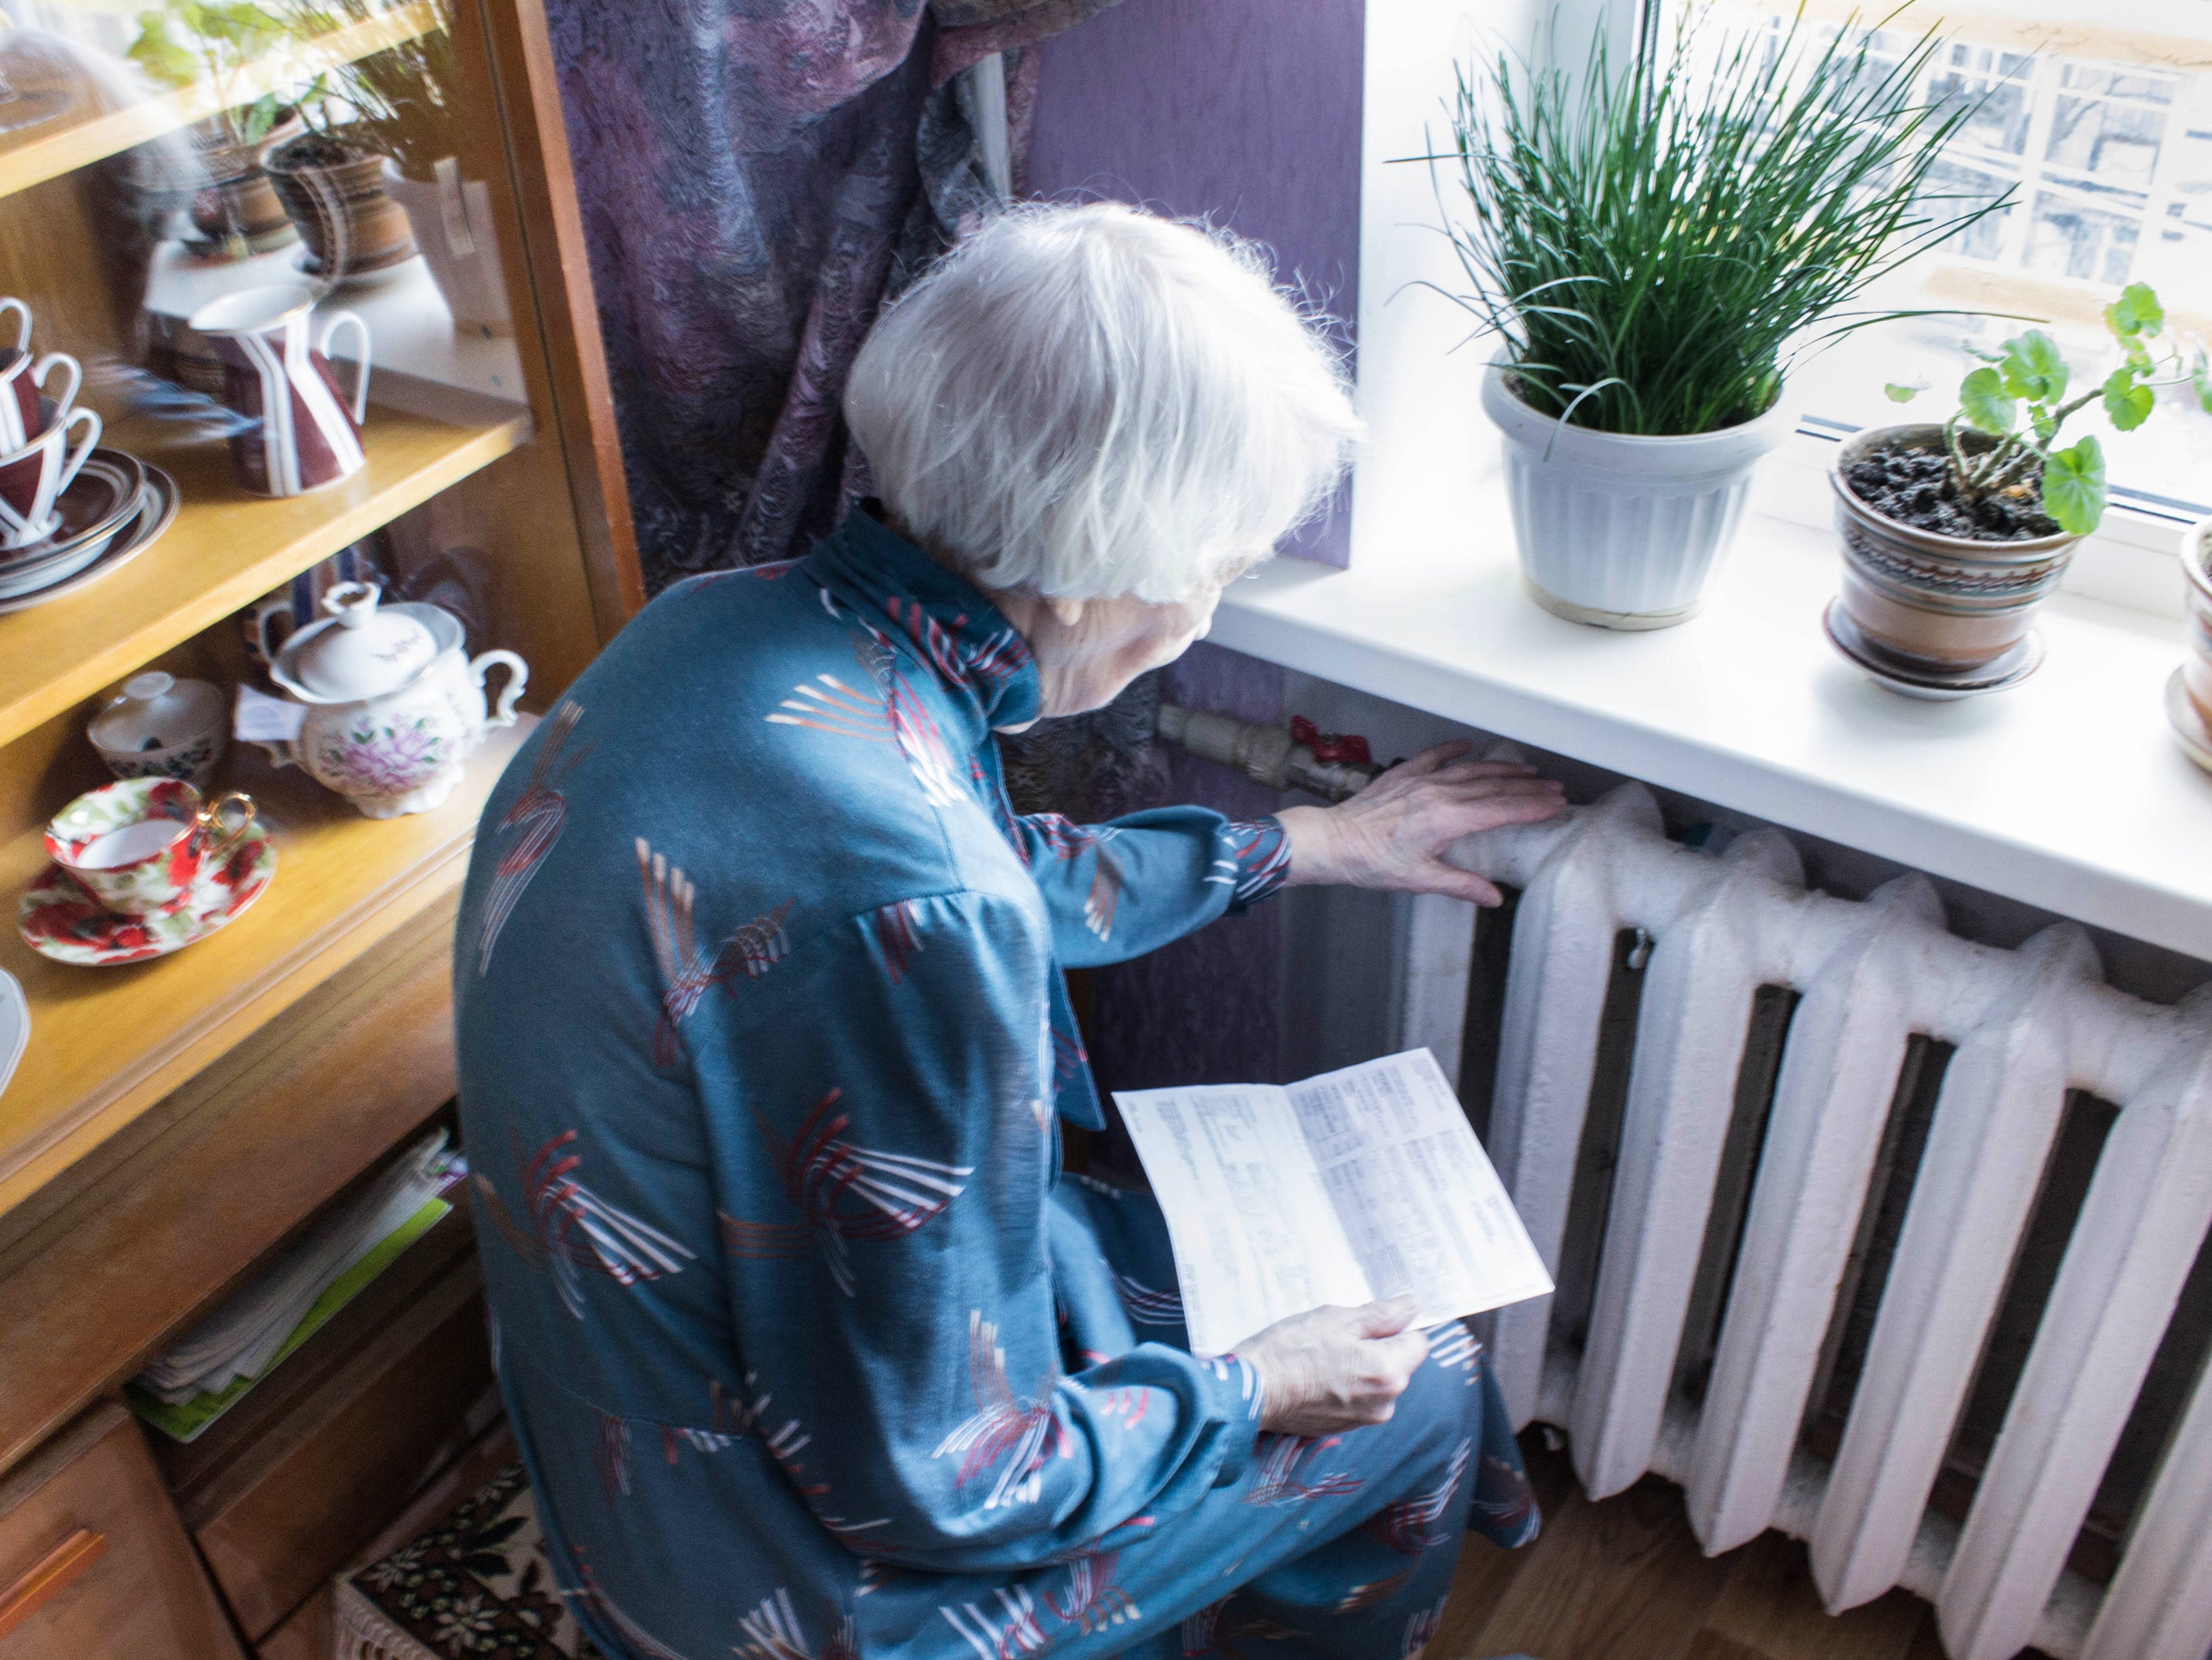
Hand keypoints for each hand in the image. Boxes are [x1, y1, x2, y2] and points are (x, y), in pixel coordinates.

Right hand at [1234, 1295, 1431, 1435]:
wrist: (1253, 1392)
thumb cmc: (1293, 1350)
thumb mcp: (1338, 1319)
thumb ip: (1381, 1314)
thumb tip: (1411, 1306)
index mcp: (1389, 1372)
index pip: (1418, 1342)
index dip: (1398, 1326)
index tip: (1372, 1319)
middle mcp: (1385, 1402)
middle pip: (1397, 1364)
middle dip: (1377, 1346)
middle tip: (1340, 1334)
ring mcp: (1364, 1419)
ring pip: (1377, 1382)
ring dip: (1361, 1366)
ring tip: (1324, 1355)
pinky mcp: (1343, 1428)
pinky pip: (1358, 1399)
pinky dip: (1345, 1385)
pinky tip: (1317, 1374)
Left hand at [1276, 741, 1565, 905]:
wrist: (1331, 841)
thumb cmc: (1371, 863)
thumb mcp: (1419, 880)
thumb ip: (1461, 885)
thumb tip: (1494, 898)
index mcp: (1447, 820)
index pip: (1501, 810)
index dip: (1532, 807)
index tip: (1555, 804)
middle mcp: (1438, 794)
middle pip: (1493, 787)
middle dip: (1527, 787)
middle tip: (1554, 787)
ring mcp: (1420, 780)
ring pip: (1470, 770)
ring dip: (1501, 769)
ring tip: (1526, 770)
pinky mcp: (1401, 775)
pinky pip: (1433, 756)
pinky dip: (1452, 749)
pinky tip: (1467, 745)